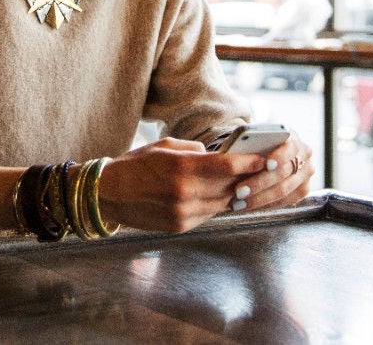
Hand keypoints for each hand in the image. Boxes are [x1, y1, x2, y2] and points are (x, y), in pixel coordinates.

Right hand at [99, 137, 269, 232]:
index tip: (265, 160)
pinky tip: (222, 196)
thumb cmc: (135, 164)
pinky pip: (207, 214)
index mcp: (180, 168)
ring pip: (221, 203)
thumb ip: (193, 150)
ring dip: (234, 194)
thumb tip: (216, 156)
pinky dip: (216, 204)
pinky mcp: (179, 227)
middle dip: (247, 179)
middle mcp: (184, 193)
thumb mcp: (163, 146)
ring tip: (247, 183)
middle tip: (264, 172)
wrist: (107, 194)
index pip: (226, 167)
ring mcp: (182, 213)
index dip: (249, 164)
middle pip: (228, 187)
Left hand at [225, 132, 313, 213]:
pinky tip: (249, 205)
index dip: (279, 156)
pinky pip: (286, 200)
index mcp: (291, 135)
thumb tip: (241, 162)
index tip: (266, 165)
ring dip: (260, 198)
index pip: (290, 146)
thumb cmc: (250, 146)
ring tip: (239, 202)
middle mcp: (303, 153)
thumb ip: (242, 149)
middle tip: (239, 191)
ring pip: (284, 189)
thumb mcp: (245, 142)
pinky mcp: (303, 188)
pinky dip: (266, 204)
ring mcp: (305, 172)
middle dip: (260, 183)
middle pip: (285, 172)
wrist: (258, 155)